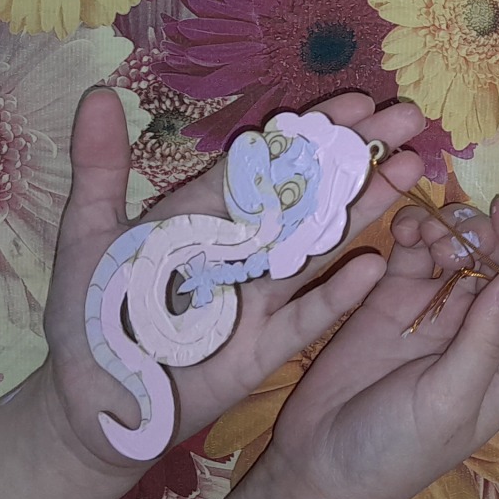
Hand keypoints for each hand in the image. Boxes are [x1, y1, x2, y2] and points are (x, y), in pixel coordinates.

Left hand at [33, 88, 428, 474]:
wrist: (87, 406)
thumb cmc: (88, 318)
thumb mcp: (88, 234)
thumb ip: (100, 166)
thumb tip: (99, 92)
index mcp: (208, 217)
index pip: (270, 161)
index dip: (315, 130)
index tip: (362, 100)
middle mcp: (245, 250)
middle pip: (311, 194)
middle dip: (360, 156)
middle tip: (411, 117)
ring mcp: (260, 298)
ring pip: (321, 246)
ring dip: (365, 209)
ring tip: (411, 169)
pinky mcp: (263, 347)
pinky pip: (306, 318)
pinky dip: (337, 295)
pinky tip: (375, 265)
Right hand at [259, 197, 498, 498]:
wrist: (317, 468)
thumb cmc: (394, 450)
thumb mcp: (446, 401)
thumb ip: (484, 340)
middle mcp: (475, 331)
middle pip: (495, 263)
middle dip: (480, 234)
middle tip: (450, 227)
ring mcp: (431, 313)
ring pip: (455, 252)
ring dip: (446, 230)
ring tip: (422, 231)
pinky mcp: (389, 302)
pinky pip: (410, 256)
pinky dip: (411, 234)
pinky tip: (402, 226)